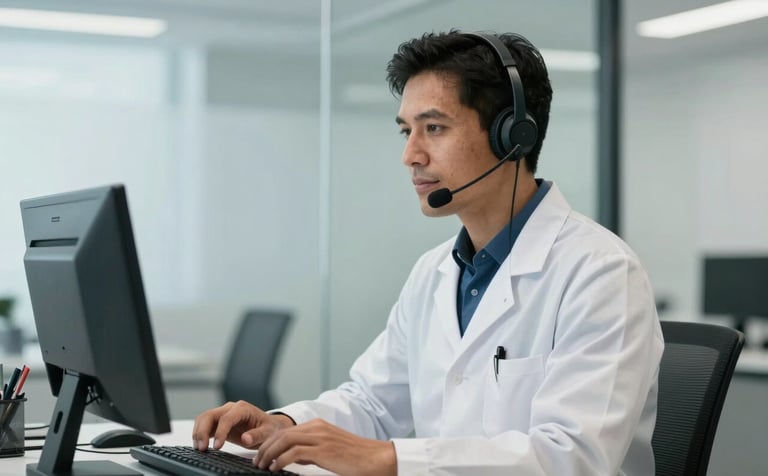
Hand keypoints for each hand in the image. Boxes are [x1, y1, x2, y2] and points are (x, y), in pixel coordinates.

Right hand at [192, 400, 294, 450]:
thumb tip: (245, 438)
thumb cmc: (269, 428)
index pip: (227, 418)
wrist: (269, 426)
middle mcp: (231, 408)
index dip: (220, 432)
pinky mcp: (219, 422)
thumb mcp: (268, 432)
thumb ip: (257, 435)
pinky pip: (204, 424)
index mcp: (242, 408)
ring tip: (199, 448)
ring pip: (204, 418)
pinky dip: (199, 433)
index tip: (217, 446)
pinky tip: (199, 445)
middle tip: (202, 448)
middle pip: (210, 415)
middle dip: (202, 431)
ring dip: (198, 432)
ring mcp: (223, 414)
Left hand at [255, 418, 395, 475]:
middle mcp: (317, 428)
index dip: (269, 442)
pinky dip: (281, 460)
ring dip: (269, 454)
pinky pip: (295, 453)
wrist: (375, 459)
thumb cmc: (355, 457)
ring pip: (285, 441)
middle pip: (281, 434)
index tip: (261, 454)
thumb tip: (291, 457)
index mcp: (318, 426)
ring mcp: (320, 438)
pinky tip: (276, 468)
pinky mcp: (324, 450)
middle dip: (265, 448)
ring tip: (263, 466)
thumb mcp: (329, 450)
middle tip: (257, 461)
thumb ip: (310, 450)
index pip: (285, 431)